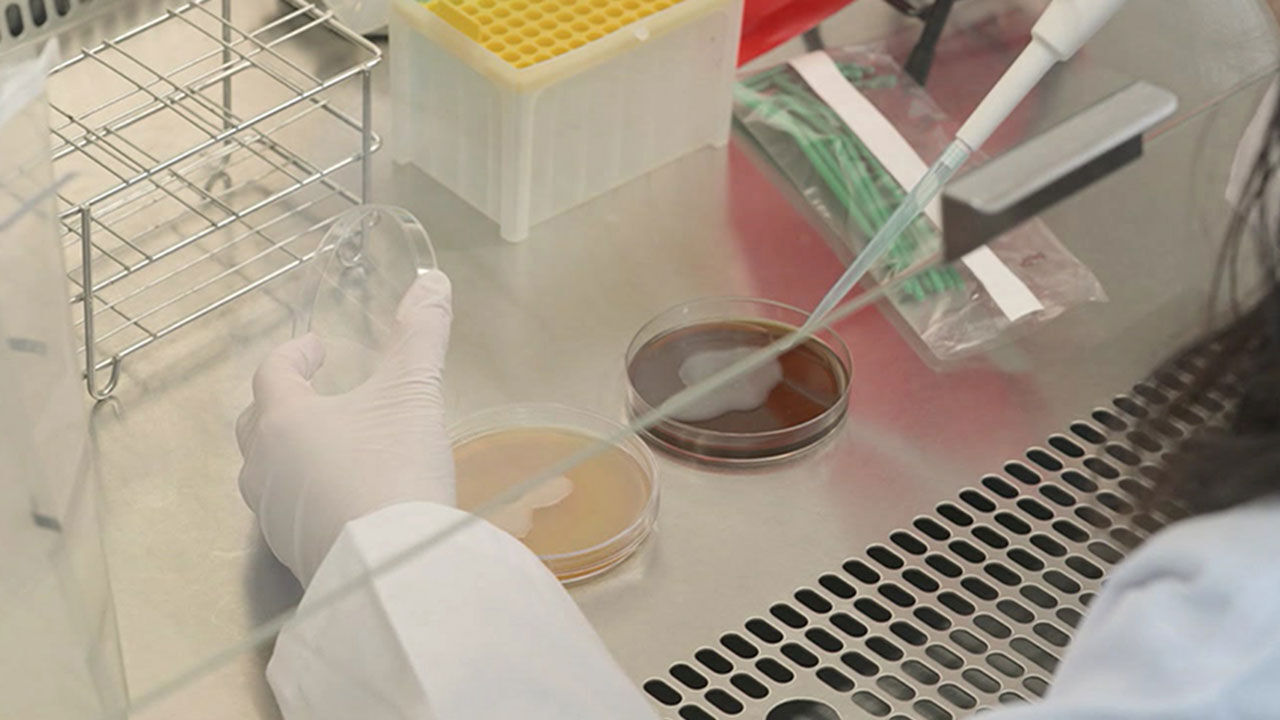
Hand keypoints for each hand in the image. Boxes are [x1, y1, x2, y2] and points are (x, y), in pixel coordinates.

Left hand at [236, 270, 454, 584]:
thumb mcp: (414, 392)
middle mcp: (264, 467)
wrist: (392, 566)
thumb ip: (420, 334)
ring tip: (329, 449)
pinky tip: (341, 502)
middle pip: (256, 425)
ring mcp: (273, 517)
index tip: (317, 349)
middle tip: (312, 395)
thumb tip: (433, 280)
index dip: (295, 354)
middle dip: (281, 404)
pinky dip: (307, 497)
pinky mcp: (293, 556)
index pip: (273, 373)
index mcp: (283, 419)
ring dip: (291, 454)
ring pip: (267, 474)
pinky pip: (289, 514)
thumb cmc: (393, 466)